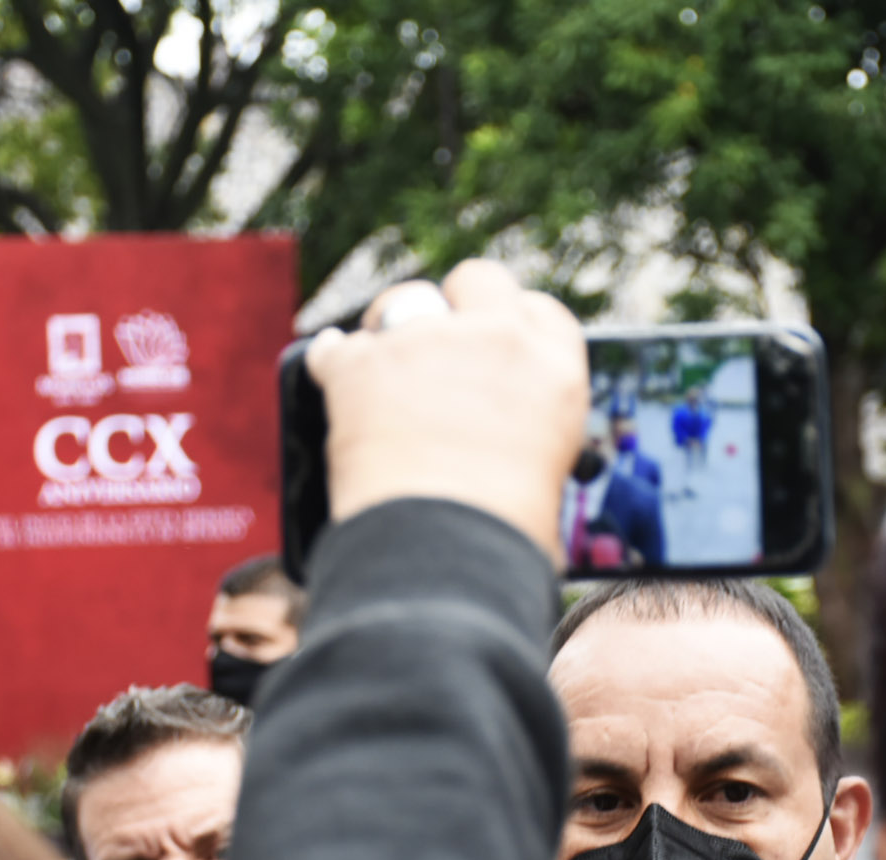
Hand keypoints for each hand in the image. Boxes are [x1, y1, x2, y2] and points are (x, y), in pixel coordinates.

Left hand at [307, 261, 588, 562]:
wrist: (441, 553)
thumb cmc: (501, 539)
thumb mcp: (544, 474)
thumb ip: (522, 428)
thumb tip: (498, 436)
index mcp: (554, 369)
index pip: (540, 312)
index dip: (512, 322)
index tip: (495, 339)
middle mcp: (497, 339)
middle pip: (480, 279)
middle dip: (458, 303)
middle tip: (440, 340)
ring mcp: (427, 342)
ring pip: (404, 301)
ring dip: (393, 327)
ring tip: (382, 368)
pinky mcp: (362, 364)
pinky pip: (336, 348)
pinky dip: (332, 366)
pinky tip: (331, 380)